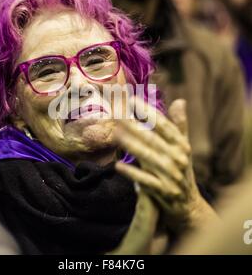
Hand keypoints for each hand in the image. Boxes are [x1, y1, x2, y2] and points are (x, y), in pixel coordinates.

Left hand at [115, 97, 216, 231]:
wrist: (189, 205)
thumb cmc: (182, 170)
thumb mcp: (183, 147)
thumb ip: (180, 125)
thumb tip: (179, 100)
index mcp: (182, 145)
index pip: (164, 126)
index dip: (148, 112)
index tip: (132, 100)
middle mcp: (178, 158)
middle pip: (153, 139)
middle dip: (134, 125)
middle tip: (116, 113)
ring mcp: (171, 176)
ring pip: (148, 157)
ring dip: (132, 145)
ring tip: (116, 134)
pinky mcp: (164, 192)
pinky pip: (145, 181)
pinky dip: (132, 173)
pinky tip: (118, 165)